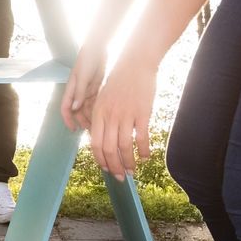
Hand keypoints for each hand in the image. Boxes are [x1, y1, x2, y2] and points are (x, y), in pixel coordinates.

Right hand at [61, 42, 106, 133]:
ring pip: (87, 108)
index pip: (65, 109)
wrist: (97, 49)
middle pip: (77, 111)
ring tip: (99, 125)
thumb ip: (79, 93)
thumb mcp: (82, 77)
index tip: (73, 129)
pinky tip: (103, 115)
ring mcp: (86, 90)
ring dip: (91, 116)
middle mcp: (77, 92)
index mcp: (70, 90)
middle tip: (91, 131)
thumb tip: (74, 108)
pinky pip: (95, 102)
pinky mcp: (95, 88)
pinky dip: (97, 109)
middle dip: (82, 121)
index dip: (68, 120)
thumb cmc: (87, 60)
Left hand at [87, 56, 156, 181]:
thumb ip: (101, 118)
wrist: (135, 64)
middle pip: (108, 149)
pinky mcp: (142, 113)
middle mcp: (110, 116)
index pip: (95, 143)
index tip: (105, 168)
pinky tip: (146, 157)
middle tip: (120, 177)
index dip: (100, 159)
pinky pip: (142, 138)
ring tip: (132, 171)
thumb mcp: (103, 98)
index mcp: (98, 113)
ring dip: (128, 163)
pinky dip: (144, 150)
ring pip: (124, 147)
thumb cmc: (119, 81)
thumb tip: (102, 138)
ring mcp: (126, 115)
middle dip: (113, 167)